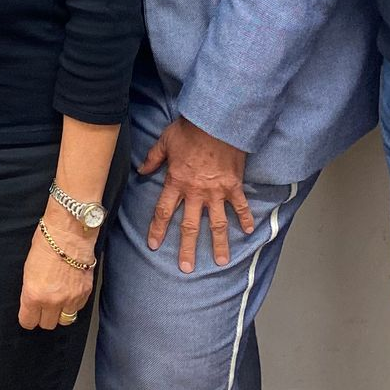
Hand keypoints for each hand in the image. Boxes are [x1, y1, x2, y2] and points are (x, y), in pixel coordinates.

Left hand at [19, 221, 94, 329]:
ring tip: (58, 301)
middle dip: (43, 316)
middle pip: (47, 324)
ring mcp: (71, 298)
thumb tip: (33, 299)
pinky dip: (73, 304)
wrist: (70, 231)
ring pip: (65, 320)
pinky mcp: (85, 293)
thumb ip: (31, 289)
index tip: (29, 313)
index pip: (28, 321)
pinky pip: (78, 309)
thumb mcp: (28, 268)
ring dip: (60, 313)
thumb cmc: (46, 242)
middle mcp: (52, 300)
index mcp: (34, 294)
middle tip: (43, 306)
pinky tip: (70, 292)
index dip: (27, 318)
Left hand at [139, 116, 253, 271]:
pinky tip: (249, 231)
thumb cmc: (190, 129)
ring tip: (220, 261)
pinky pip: (240, 206)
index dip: (157, 230)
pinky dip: (245, 218)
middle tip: (186, 268)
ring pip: (217, 223)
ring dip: (219, 244)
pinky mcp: (234, 185)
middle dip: (187, 248)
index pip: (163, 212)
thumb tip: (141, 170)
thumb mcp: (165, 141)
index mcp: (176, 182)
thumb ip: (153, 158)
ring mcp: (216, 191)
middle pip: (189, 226)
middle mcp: (196, 192)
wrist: (216, 121)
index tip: (154, 246)